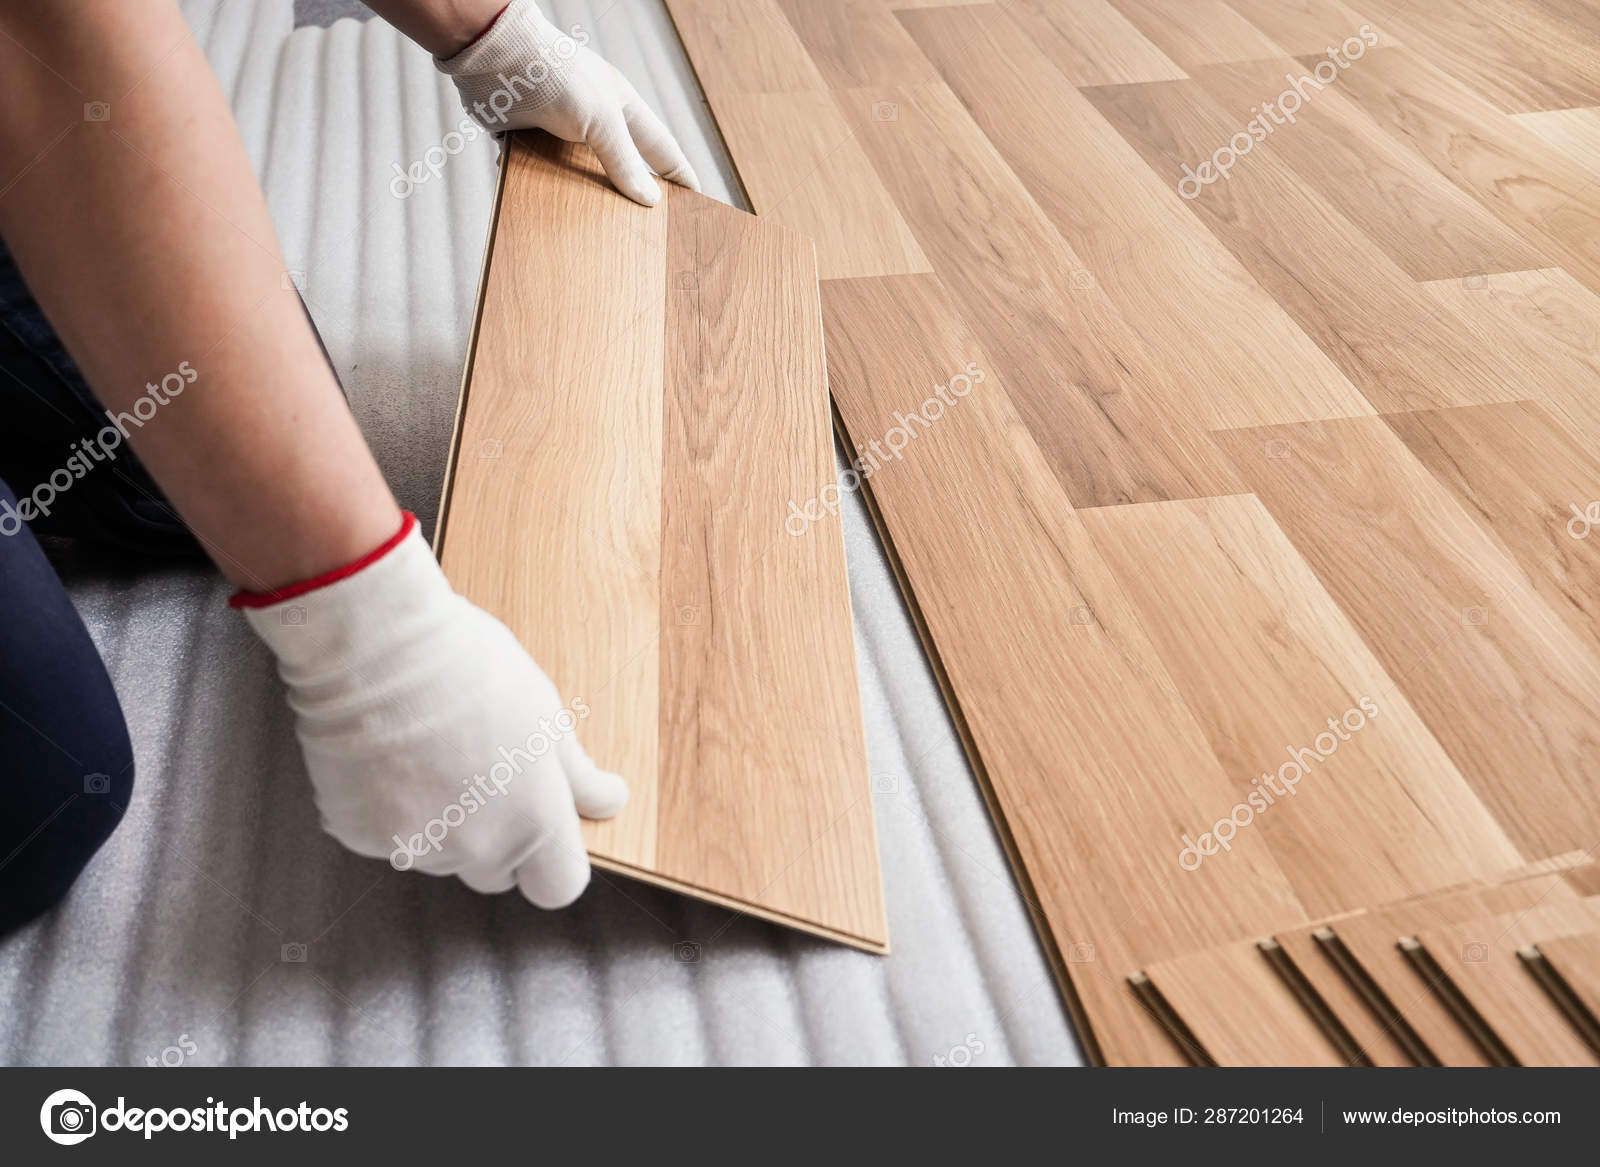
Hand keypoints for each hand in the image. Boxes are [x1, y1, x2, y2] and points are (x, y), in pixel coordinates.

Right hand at [236, 514, 627, 907]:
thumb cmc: (469, 669)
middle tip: (480, 773)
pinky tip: (389, 756)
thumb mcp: (545, 714)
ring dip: (439, 821)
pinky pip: (384, 836)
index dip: (553, 863)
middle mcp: (477, 848)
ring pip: (438, 853)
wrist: (378, 650)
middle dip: (494, 839)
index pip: (559, 887)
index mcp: (535, 821)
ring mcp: (415, 846)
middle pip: (494, 873)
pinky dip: (387, 809)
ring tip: (430, 752)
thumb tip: (608, 800)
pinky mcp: (361, 836)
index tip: (544, 833)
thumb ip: (577, 773)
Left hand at [436, 0, 699, 205]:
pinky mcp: (528, 139)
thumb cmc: (554, 73)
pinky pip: (541, 175)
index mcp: (620, 107)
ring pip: (581, 175)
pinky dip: (544, 192)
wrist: (494, 58)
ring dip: (585, 199)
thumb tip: (649, 200)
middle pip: (622, 165)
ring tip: (597, 232)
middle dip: (633, 193)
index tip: (694, 198)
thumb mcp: (600, 119)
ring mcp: (560, 130)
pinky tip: (549, 214)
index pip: (660, 146)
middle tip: (648, 228)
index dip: (678, 171)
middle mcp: (593, 120)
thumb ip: (623, 160)